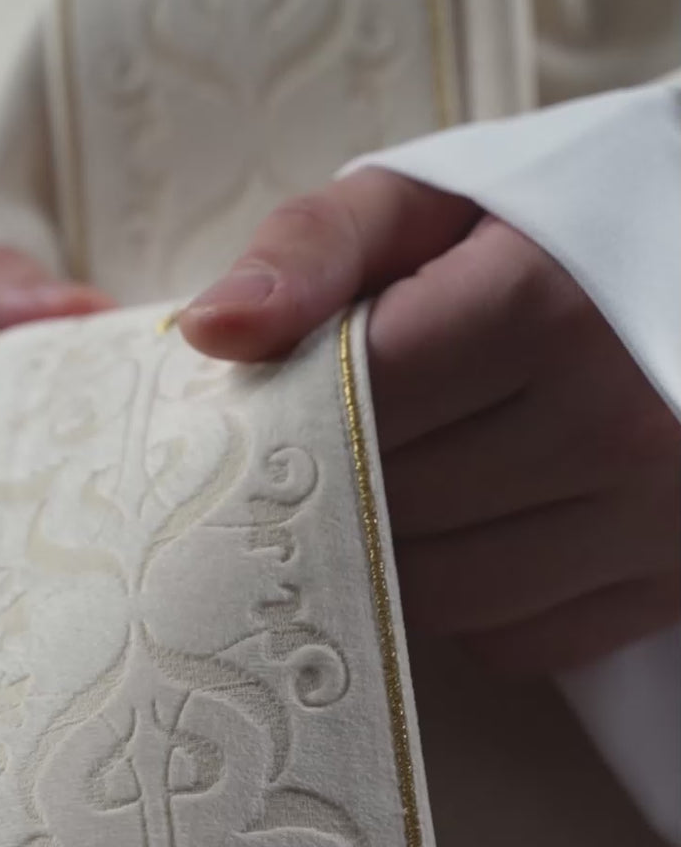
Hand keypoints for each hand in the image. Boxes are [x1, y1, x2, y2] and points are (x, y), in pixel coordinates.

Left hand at [178, 169, 680, 671]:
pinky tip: (486, 526)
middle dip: (344, 477)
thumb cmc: (545, 239)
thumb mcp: (429, 204)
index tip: (291, 391)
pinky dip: (475, 603)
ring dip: (397, 552)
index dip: (303, 406)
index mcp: (544, 308)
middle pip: (388, 508)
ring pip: (442, 593)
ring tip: (417, 475)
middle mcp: (613, 425)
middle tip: (348, 434)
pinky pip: (513, 642)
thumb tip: (211, 331)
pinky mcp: (672, 584)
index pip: (352, 409)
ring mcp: (654, 517)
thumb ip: (313, 249)